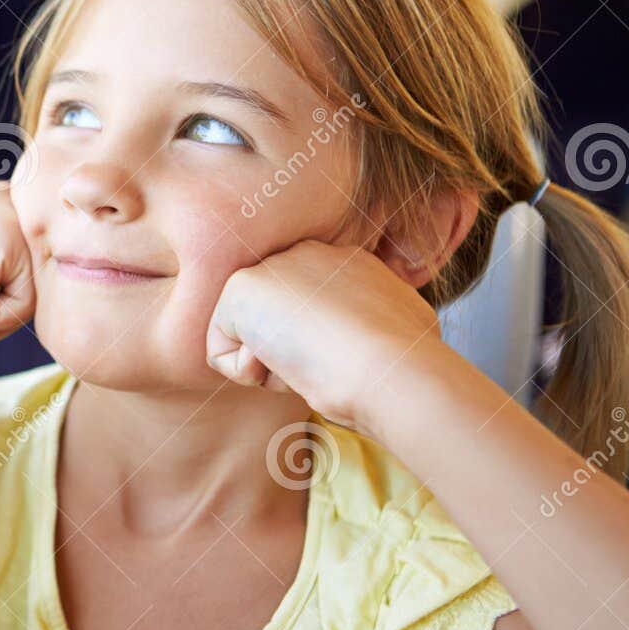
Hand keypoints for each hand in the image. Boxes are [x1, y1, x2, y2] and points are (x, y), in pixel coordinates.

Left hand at [204, 240, 455, 434]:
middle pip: (276, 322)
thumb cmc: (406, 362)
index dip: (321, 347)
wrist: (390, 367)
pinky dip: (247, 376)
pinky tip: (283, 366)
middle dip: (291, 352)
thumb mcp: (401, 325)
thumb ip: (372, 319)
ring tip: (311, 363)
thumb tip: (375, 329)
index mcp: (349, 262)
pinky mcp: (239, 289)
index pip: (310, 311)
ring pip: (250, 338)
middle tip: (327, 363)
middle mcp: (307, 253)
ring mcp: (270, 267)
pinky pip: (221, 353)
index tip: (347, 358)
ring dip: (272, 367)